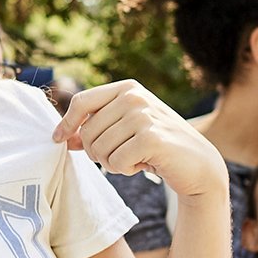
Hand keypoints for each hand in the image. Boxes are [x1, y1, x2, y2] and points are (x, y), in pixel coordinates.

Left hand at [52, 79, 227, 200]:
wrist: (199, 165)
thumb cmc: (157, 147)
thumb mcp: (125, 130)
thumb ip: (96, 129)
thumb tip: (62, 137)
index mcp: (127, 88)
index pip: (81, 102)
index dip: (66, 123)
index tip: (58, 140)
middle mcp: (134, 96)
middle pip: (87, 132)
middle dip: (97, 152)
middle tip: (121, 155)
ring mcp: (143, 115)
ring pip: (99, 149)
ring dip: (113, 163)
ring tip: (135, 158)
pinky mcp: (151, 138)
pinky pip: (116, 162)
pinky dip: (125, 170)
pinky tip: (144, 164)